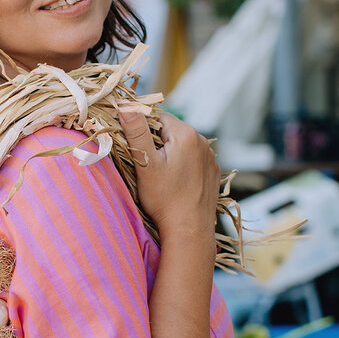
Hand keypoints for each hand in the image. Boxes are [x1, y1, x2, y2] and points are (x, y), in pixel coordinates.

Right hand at [118, 107, 219, 241]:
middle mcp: (203, 141)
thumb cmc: (165, 198)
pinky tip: (176, 183)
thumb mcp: (146, 164)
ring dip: (170, 154)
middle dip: (156, 143)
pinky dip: (183, 166)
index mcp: (186, 134)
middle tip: (147, 166)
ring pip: (182, 146)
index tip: (136, 149)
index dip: (142, 130)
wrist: (190, 229)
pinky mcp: (212, 172)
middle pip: (171, 131)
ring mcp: (210, 157)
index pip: (157, 117)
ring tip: (162, 177)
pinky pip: (193, 160)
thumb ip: (137, 133)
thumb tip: (126, 107)